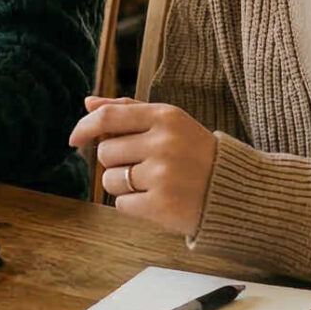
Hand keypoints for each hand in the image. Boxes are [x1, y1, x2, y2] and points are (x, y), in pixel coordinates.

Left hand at [69, 97, 215, 236]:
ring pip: (110, 179)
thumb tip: (88, 103)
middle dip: (118, 160)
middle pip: (105, 151)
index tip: (74, 140)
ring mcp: (162, 175)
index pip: (108, 117)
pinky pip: (121, 205)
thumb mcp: (170, 123)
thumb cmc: (196, 154)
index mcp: (165, 117)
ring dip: (124, 185)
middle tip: (146, 165)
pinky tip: (157, 200)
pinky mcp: (161, 205)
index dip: (84, 127)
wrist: (235, 192)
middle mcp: (163, 143)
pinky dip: (134, 206)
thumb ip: (129, 110)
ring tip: (154, 183)